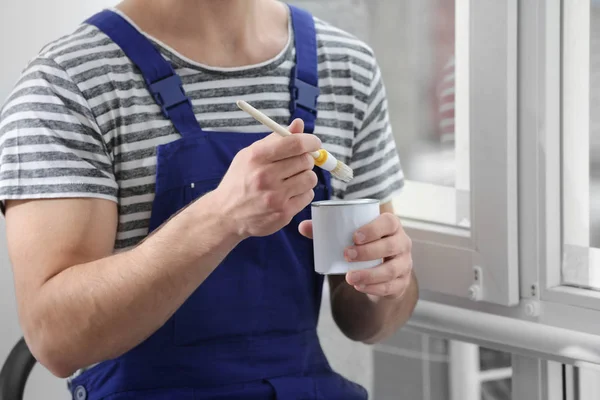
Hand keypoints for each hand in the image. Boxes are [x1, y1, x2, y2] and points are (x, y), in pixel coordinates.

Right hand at [211, 119, 320, 238]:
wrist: (226, 214)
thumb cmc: (239, 181)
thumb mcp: (250, 155)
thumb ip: (276, 139)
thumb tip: (299, 124)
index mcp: (257, 157)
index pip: (295, 144)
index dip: (310, 141)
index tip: (314, 143)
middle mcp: (266, 176)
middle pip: (306, 161)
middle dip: (306, 160)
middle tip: (298, 164)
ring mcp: (275, 197)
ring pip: (310, 179)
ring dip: (305, 177)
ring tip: (292, 180)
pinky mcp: (283, 213)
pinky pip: (308, 196)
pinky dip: (303, 193)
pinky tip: (289, 194)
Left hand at [299, 213, 412, 299]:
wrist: (380, 270)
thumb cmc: (364, 246)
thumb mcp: (350, 237)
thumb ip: (327, 231)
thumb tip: (302, 226)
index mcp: (391, 227)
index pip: (389, 222)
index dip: (374, 228)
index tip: (354, 236)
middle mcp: (402, 243)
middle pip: (392, 245)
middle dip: (369, 251)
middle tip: (346, 255)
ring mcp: (404, 264)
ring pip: (392, 269)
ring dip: (370, 274)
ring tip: (349, 277)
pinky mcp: (401, 283)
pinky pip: (391, 287)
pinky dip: (374, 288)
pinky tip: (360, 287)